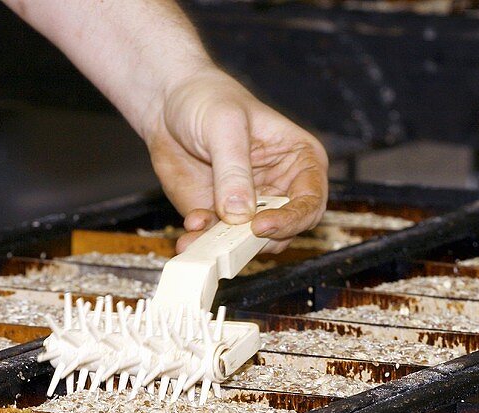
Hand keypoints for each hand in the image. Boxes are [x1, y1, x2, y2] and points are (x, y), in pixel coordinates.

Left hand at [144, 67, 327, 252]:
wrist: (168, 104)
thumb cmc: (208, 99)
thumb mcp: (224, 126)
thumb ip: (233, 170)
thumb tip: (241, 214)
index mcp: (300, 161)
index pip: (310, 202)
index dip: (291, 219)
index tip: (260, 225)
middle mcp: (280, 189)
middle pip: (284, 231)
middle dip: (256, 240)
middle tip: (229, 240)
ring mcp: (250, 207)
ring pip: (250, 243)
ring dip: (225, 246)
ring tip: (200, 234)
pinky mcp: (220, 217)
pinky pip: (217, 240)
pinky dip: (203, 241)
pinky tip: (190, 229)